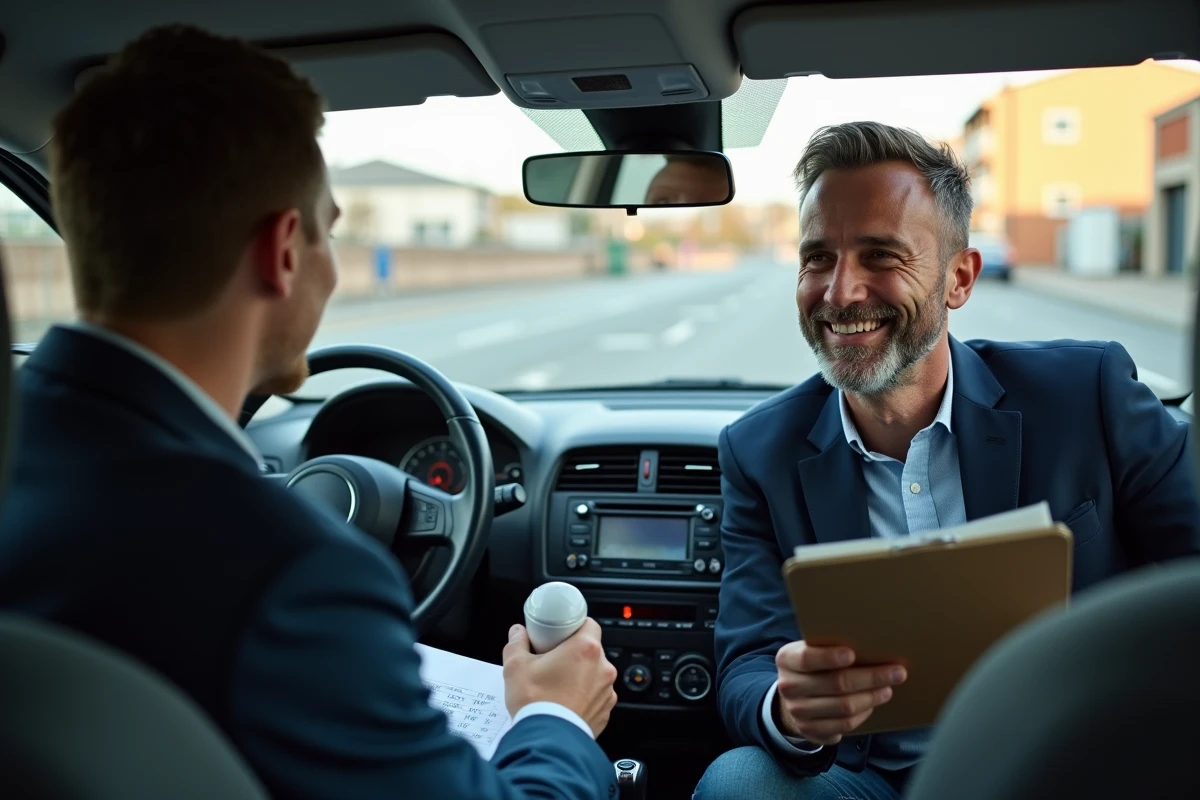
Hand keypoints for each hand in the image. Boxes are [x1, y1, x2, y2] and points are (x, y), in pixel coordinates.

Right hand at [502, 618, 617, 736]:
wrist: (546, 741)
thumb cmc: (536, 703)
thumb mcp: (516, 667)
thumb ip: (517, 643)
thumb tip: (518, 633)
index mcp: (585, 649)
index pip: (589, 624)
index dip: (574, 627)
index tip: (560, 634)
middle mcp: (602, 668)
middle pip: (591, 650)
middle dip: (574, 653)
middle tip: (553, 661)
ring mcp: (606, 692)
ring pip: (595, 674)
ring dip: (581, 676)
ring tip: (557, 686)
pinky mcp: (605, 711)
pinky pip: (596, 697)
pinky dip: (584, 697)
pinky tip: (565, 703)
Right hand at [774, 641, 906, 745]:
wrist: (794, 696)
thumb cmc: (813, 666)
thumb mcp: (812, 650)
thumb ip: (829, 646)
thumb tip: (872, 644)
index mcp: (786, 659)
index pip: (807, 658)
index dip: (828, 657)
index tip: (852, 654)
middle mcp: (788, 686)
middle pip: (835, 684)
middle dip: (870, 677)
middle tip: (896, 672)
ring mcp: (798, 711)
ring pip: (844, 707)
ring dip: (871, 697)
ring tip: (888, 688)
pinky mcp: (810, 730)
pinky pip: (844, 725)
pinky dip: (863, 714)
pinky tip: (873, 704)